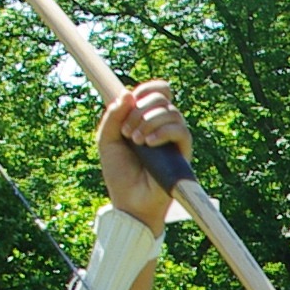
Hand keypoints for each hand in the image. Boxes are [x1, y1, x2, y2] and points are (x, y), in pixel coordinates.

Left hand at [97, 80, 193, 228]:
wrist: (129, 201)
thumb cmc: (119, 173)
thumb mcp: (107, 140)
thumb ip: (113, 116)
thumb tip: (128, 94)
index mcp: (146, 119)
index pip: (158, 91)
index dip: (147, 88)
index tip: (131, 100)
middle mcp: (163, 125)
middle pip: (162, 98)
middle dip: (140, 110)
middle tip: (126, 132)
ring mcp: (174, 138)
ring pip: (171, 112)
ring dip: (149, 122)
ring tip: (135, 141)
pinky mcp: (182, 152)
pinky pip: (181, 131)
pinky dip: (162, 132)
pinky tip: (148, 144)